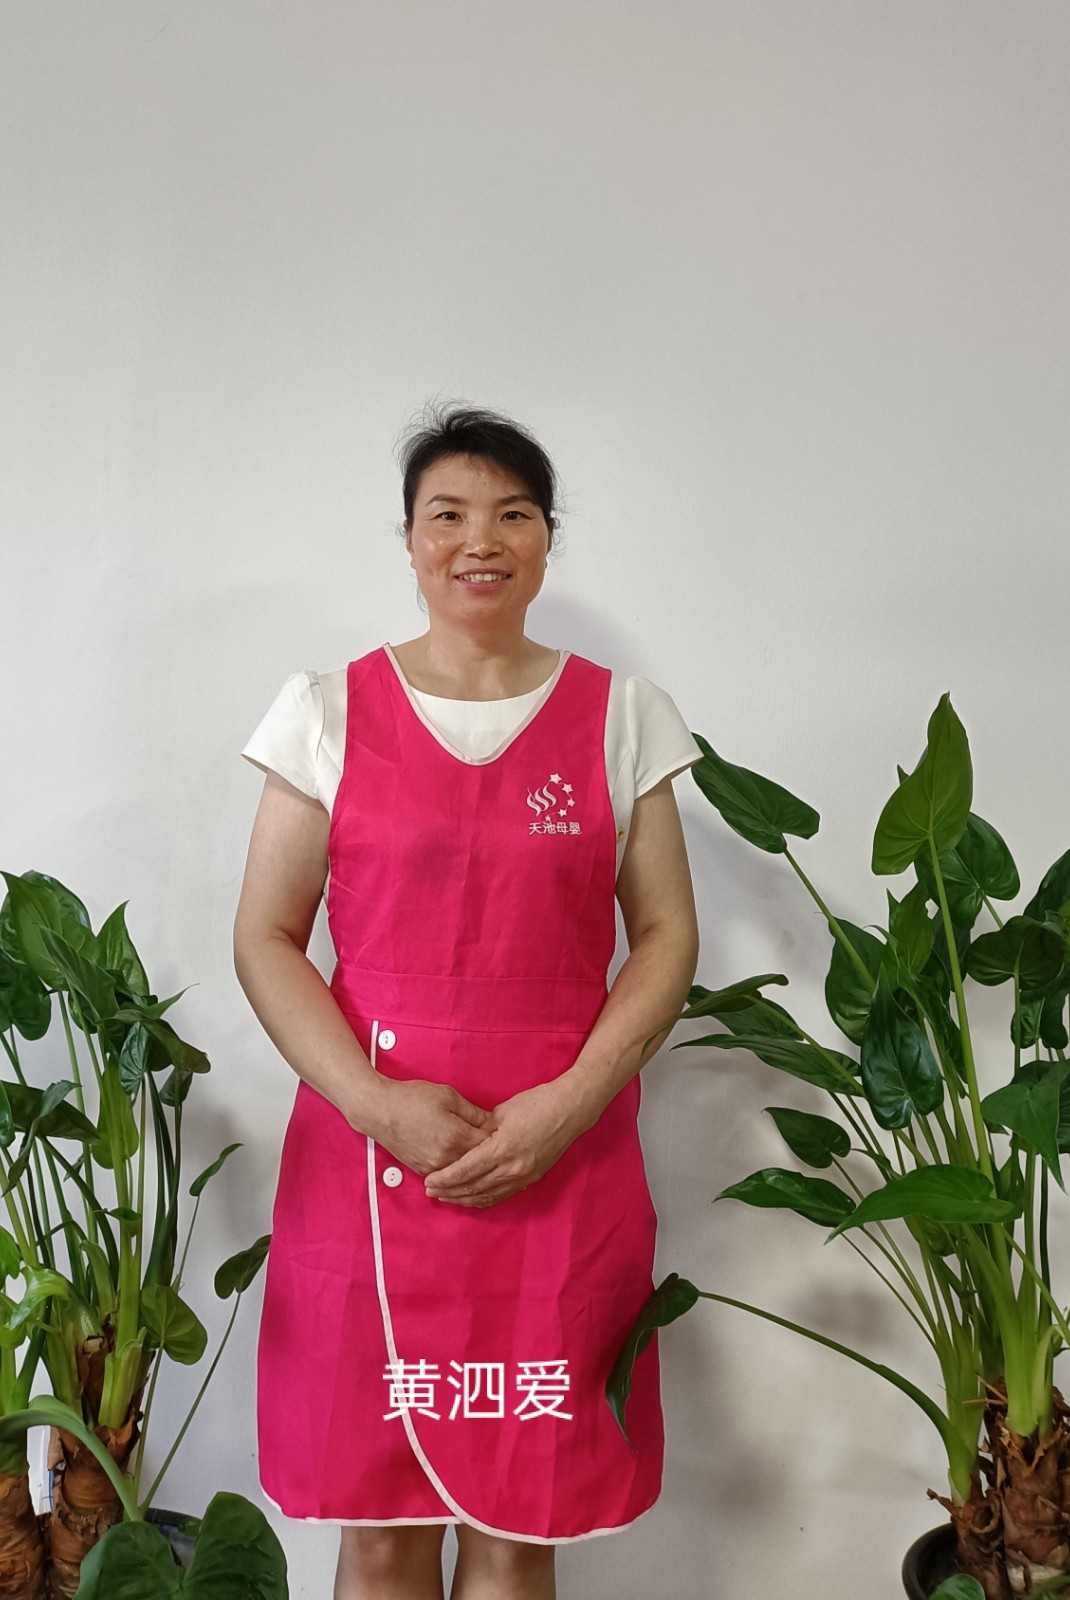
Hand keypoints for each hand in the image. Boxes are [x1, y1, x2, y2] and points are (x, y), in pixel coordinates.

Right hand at [374, 1078, 494, 1176]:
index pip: (489, 1145)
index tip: (504, 1133)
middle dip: (489, 1154)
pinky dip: (458, 1170)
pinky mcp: (423, 1171)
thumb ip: (473, 1112)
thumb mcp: (447, 1096)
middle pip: (478, 1162)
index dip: (499, 1138)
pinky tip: (463, 1161)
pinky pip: (448, 1175)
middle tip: (498, 1144)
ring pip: (463, 1172)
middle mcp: (447, 1158)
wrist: (379, 1111)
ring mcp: (434, 1168)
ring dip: (474, 1164)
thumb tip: (492, 1123)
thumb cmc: (412, 1099)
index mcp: (456, 1137)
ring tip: (483, 1155)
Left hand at [424, 1080, 585, 1207]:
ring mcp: (523, 1176)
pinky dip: (484, 1199)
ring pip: (487, 1195)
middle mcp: (512, 1168)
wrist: (570, 1110)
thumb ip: (481, 1129)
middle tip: (431, 1192)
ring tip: (447, 1198)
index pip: (465, 1170)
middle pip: (473, 1187)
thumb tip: (464, 1140)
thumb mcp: (502, 1111)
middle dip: (449, 1191)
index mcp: (502, 1148)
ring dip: (464, 1199)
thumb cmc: (536, 1103)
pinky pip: (502, 1195)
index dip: (445, 1178)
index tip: (429, 1181)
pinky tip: (472, 1199)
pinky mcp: (531, 1178)